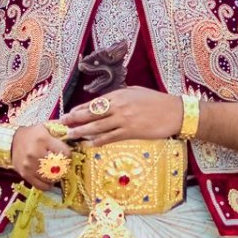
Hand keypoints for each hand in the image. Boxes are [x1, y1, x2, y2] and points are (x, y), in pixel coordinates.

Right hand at [10, 124, 72, 188]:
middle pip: (58, 167)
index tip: (66, 154)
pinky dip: (47, 184)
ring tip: (56, 172)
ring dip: (56, 177)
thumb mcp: (46, 127)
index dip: (67, 154)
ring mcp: (29, 165)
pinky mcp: (25, 174)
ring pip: (51, 178)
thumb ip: (61, 130)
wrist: (11, 141)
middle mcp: (35, 153)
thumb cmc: (32, 134)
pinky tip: (49, 179)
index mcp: (43, 139)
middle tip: (62, 165)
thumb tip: (76, 132)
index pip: (64, 152)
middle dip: (63, 167)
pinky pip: (41, 185)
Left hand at [63, 87, 181, 143]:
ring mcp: (124, 119)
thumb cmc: (157, 101)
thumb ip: (120, 96)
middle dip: (74, 119)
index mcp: (119, 95)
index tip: (68, 114)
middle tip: (61, 125)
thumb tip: (107, 101)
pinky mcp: (131, 132)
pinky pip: (111, 137)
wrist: (175, 112)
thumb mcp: (136, 92)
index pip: (94, 103)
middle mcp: (119, 106)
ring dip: (82, 131)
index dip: (79, 109)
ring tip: (70, 135)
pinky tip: (89, 144)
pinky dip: (99, 141)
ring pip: (98, 126)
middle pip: (91, 114)